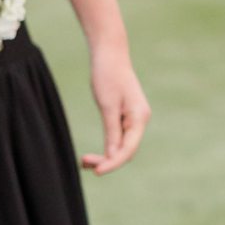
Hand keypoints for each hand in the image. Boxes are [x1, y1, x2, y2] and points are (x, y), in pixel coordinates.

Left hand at [83, 37, 149, 172]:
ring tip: (84, 161)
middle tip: (83, 163)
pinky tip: (94, 152)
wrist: (110, 53)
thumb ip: (112, 132)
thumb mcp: (107, 106)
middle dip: (107, 161)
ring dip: (106, 156)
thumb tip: (113, 156)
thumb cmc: (108, 75)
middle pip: (126, 150)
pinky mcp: (126, 115)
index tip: (96, 171)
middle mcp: (140, 120)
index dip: (112, 163)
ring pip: (122, 146)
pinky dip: (107, 147)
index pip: (128, 149)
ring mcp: (134, 118)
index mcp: (139, 118)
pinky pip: (119, 138)